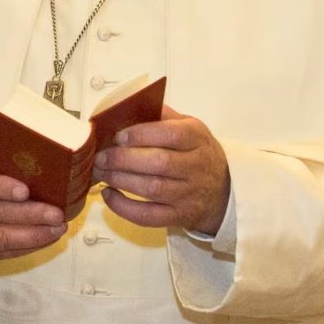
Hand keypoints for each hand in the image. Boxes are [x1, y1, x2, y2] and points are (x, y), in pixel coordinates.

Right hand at [0, 156, 66, 262]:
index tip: (25, 191)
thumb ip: (2, 166)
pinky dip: (31, 245)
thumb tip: (41, 169)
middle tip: (56, 213)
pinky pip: (7, 251)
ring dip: (34, 234)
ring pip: (1, 237)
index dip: (1, 187)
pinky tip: (49, 236)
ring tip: (58, 227)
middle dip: (29, 214)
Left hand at [91, 105, 229, 234]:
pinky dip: (124, 207)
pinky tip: (109, 195)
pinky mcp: (178, 216)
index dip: (142, 134)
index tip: (119, 135)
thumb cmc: (199, 154)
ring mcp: (188, 194)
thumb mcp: (191, 127)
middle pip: (159, 162)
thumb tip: (128, 106)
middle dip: (123, 159)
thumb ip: (163, 116)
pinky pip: (148, 216)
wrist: (223, 191)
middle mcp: (195, 167)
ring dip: (120, 180)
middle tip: (101, 156)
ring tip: (100, 172)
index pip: (173, 135)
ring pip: (152, 189)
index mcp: (197, 139)